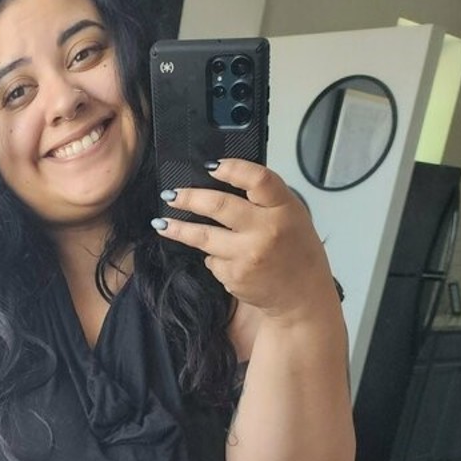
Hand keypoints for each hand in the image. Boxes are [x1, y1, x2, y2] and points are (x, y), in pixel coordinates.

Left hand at [152, 159, 337, 325]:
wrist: (300, 295)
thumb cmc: (295, 250)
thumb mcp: (291, 214)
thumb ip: (264, 198)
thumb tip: (221, 180)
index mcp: (284, 208)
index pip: (257, 179)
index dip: (231, 169)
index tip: (211, 165)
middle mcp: (266, 230)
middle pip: (219, 205)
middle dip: (189, 198)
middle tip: (171, 193)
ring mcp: (248, 255)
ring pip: (204, 236)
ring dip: (179, 229)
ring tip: (161, 223)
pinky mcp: (234, 276)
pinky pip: (212, 260)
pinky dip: (212, 255)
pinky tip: (220, 257)